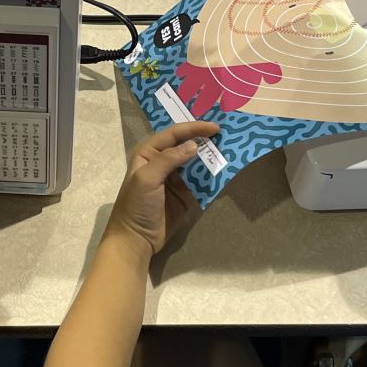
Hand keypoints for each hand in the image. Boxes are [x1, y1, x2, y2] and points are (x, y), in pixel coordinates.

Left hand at [107, 122, 219, 254]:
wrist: (136, 239)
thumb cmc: (136, 205)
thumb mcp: (147, 178)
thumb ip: (169, 159)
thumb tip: (194, 145)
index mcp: (149, 153)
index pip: (174, 134)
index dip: (194, 128)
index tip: (215, 128)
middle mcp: (162, 162)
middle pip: (186, 145)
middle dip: (204, 139)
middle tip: (226, 134)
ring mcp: (175, 178)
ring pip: (196, 162)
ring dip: (211, 156)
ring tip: (230, 149)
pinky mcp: (185, 194)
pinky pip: (201, 181)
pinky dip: (212, 175)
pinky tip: (224, 170)